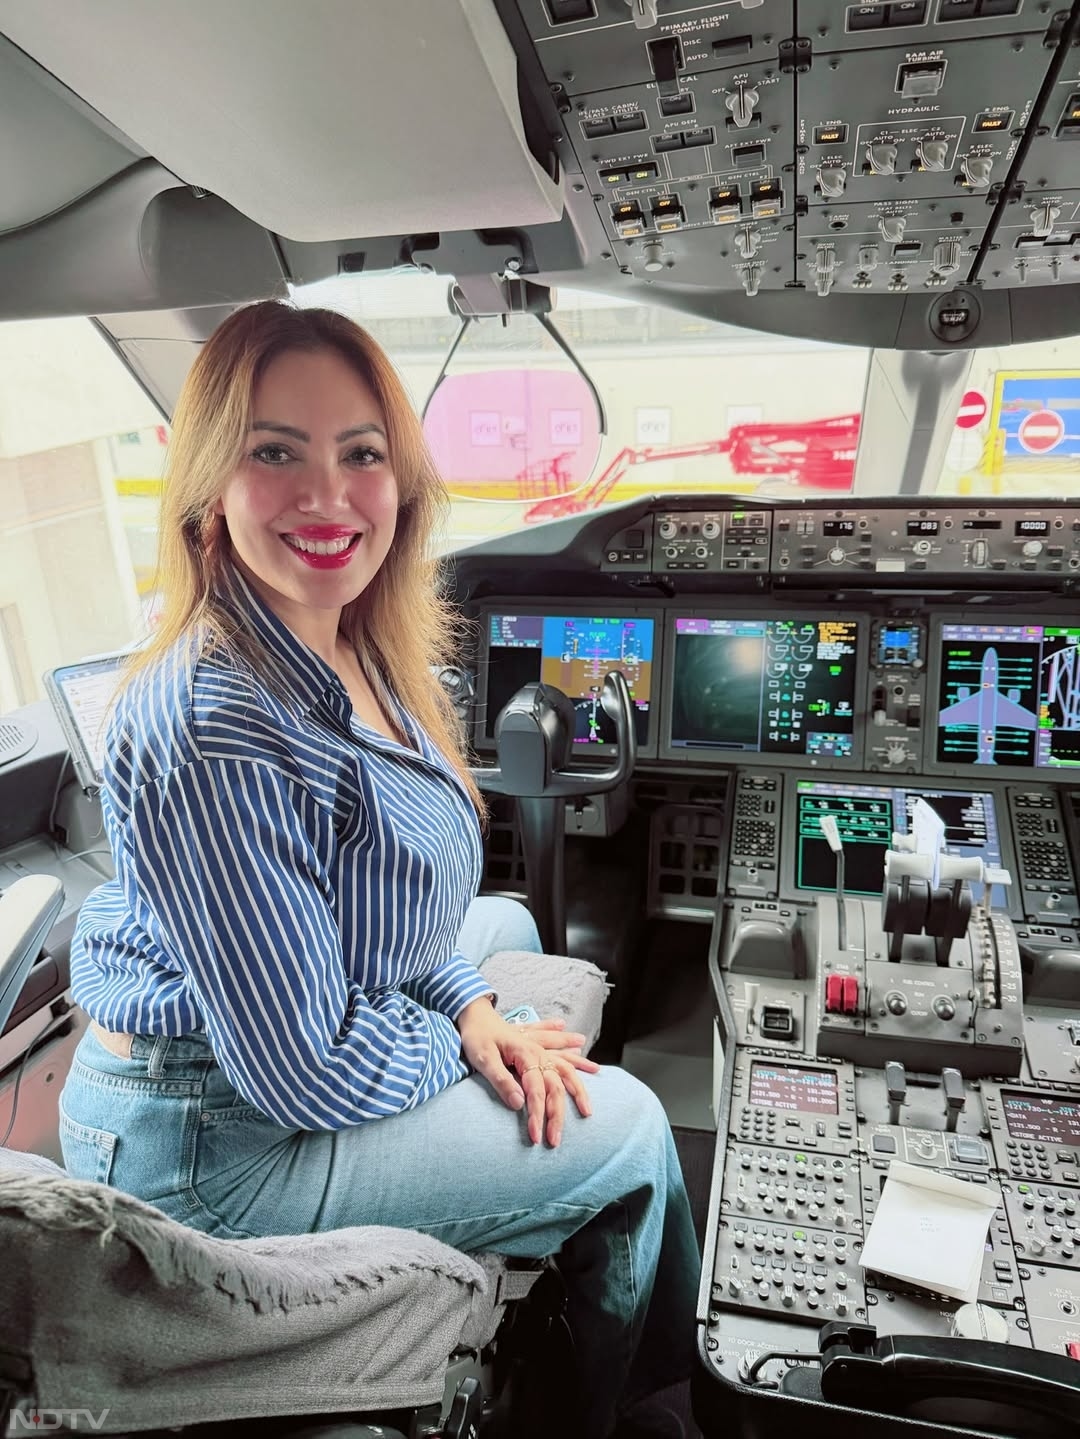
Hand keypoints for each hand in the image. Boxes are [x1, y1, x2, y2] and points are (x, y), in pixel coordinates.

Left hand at [456, 999, 597, 1145]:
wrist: (472, 1012)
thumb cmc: (476, 1036)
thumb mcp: (483, 1059)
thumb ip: (502, 1081)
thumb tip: (520, 1103)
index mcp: (526, 1054)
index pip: (537, 1091)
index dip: (539, 1115)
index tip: (537, 1136)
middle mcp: (536, 1051)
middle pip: (556, 1084)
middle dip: (559, 1113)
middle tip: (557, 1138)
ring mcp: (536, 1046)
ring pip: (563, 1063)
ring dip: (577, 1078)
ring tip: (592, 1089)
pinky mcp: (532, 1043)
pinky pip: (556, 1045)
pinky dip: (567, 1044)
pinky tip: (578, 1043)